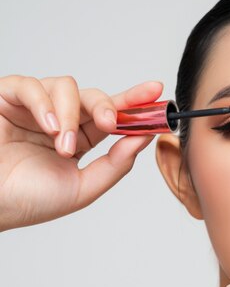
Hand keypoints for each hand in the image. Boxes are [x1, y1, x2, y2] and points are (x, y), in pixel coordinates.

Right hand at [0, 75, 160, 231]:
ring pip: (66, 87)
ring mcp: (34, 108)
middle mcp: (60, 120)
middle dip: (108, 106)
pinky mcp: (7, 99)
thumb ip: (116, 164)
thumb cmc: (29, 201)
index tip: (156, 91)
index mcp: (79, 140)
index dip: (134, 101)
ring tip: (63, 145)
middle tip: (111, 123)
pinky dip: (44, 104)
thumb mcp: (83, 188)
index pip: (112, 115)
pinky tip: (48, 128)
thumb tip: (143, 138)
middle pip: (93, 97)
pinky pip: (30, 85)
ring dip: (70, 115)